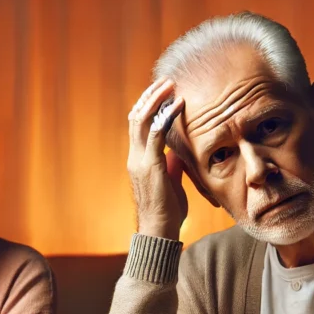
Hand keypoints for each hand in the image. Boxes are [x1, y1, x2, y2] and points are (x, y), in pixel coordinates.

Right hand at [127, 78, 188, 239]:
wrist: (159, 232)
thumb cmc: (167, 212)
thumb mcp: (171, 182)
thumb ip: (171, 164)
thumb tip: (178, 151)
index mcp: (138, 160)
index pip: (137, 125)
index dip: (147, 106)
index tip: (162, 92)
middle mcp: (134, 157)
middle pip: (136, 117)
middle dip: (150, 96)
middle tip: (165, 81)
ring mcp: (140, 161)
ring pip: (141, 120)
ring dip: (156, 100)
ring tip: (170, 85)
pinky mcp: (150, 166)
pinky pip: (156, 134)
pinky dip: (166, 117)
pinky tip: (178, 105)